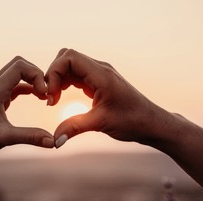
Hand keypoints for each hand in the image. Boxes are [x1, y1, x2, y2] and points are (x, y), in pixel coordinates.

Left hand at [0, 56, 54, 157]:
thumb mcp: (4, 138)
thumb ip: (30, 137)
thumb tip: (53, 141)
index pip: (20, 66)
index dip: (37, 75)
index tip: (45, 94)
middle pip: (20, 64)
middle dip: (36, 75)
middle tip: (46, 93)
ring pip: (17, 72)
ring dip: (32, 80)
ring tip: (44, 96)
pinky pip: (15, 84)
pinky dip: (27, 87)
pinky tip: (36, 98)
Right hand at [45, 48, 170, 147]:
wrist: (151, 123)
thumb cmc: (132, 121)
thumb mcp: (101, 123)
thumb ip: (74, 128)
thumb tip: (54, 140)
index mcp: (101, 75)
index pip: (69, 58)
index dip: (54, 73)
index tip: (51, 96)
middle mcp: (100, 70)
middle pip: (67, 58)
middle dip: (54, 75)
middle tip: (50, 97)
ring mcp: (99, 75)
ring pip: (70, 66)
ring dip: (59, 79)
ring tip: (54, 100)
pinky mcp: (99, 83)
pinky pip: (77, 75)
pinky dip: (65, 84)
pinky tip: (62, 99)